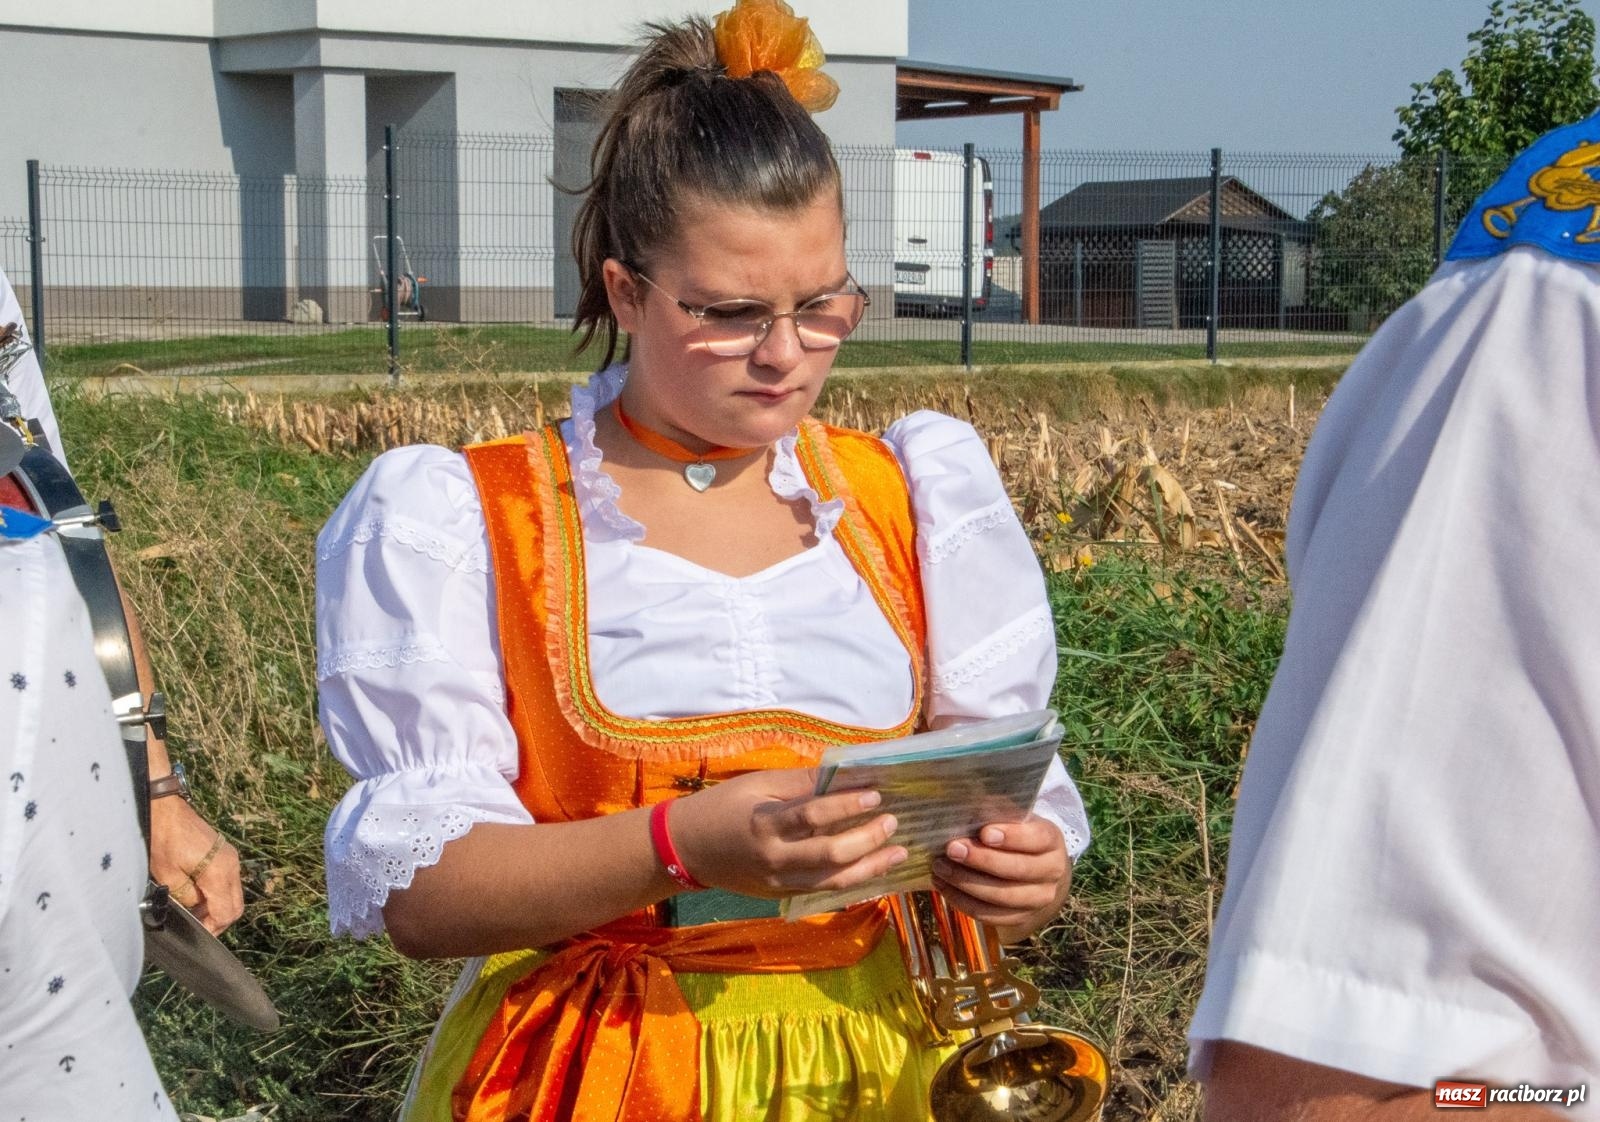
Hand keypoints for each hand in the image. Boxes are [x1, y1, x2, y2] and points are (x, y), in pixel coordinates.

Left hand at [149, 796, 243, 934]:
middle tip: (196, 926)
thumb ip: (186, 898)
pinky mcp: (225, 853)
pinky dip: (217, 893)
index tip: (196, 934)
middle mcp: (232, 865)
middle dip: (218, 920)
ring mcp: (231, 858)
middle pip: (236, 906)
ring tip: (194, 911)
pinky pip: (229, 881)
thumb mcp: (169, 876)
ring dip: (217, 907)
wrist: (165, 808)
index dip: (212, 928)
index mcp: (219, 872)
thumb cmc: (163, 840)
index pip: (226, 912)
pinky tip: (197, 894)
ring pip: (233, 894)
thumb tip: (195, 910)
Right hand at [670, 768, 907, 898]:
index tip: (875, 795)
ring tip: (897, 854)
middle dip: (866, 840)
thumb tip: (841, 774)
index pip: (813, 815)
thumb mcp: (756, 785)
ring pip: (832, 882)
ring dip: (870, 868)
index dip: (847, 805)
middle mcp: (773, 858)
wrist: (685, 849)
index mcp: (764, 823)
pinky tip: (874, 871)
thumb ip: (799, 783)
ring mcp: (777, 882)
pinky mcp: (779, 894)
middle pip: (829, 855)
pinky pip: (822, 892)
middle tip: (892, 823)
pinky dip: (851, 882)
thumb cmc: (721, 807)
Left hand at [931, 815, 1070, 940]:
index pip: (1037, 839)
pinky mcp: (1021, 918)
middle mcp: (1051, 872)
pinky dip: (963, 901)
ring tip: (941, 868)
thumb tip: (964, 810)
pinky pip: (990, 915)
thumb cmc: (1016, 836)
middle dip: (981, 860)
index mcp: (1051, 841)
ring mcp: (1038, 899)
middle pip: (1017, 870)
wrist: (1036, 871)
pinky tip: (944, 886)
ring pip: (1001, 896)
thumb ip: (995, 813)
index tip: (984, 833)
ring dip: (966, 882)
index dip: (1012, 837)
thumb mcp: (1014, 819)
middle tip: (952, 849)